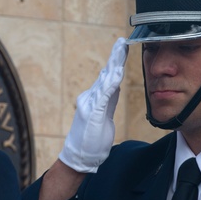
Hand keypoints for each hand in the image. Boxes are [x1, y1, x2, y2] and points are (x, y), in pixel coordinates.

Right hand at [58, 37, 128, 172]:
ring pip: (105, 80)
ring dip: (114, 64)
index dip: (116, 62)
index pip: (108, 77)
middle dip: (115, 57)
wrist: (78, 158)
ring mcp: (90, 104)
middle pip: (105, 74)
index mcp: (94, 99)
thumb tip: (113, 89)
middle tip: (122, 41)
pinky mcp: (92, 113)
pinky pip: (104, 95)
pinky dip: (111, 83)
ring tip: (120, 49)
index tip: (123, 48)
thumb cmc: (90, 142)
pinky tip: (117, 73)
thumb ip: (107, 102)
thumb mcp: (103, 118)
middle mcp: (90, 98)